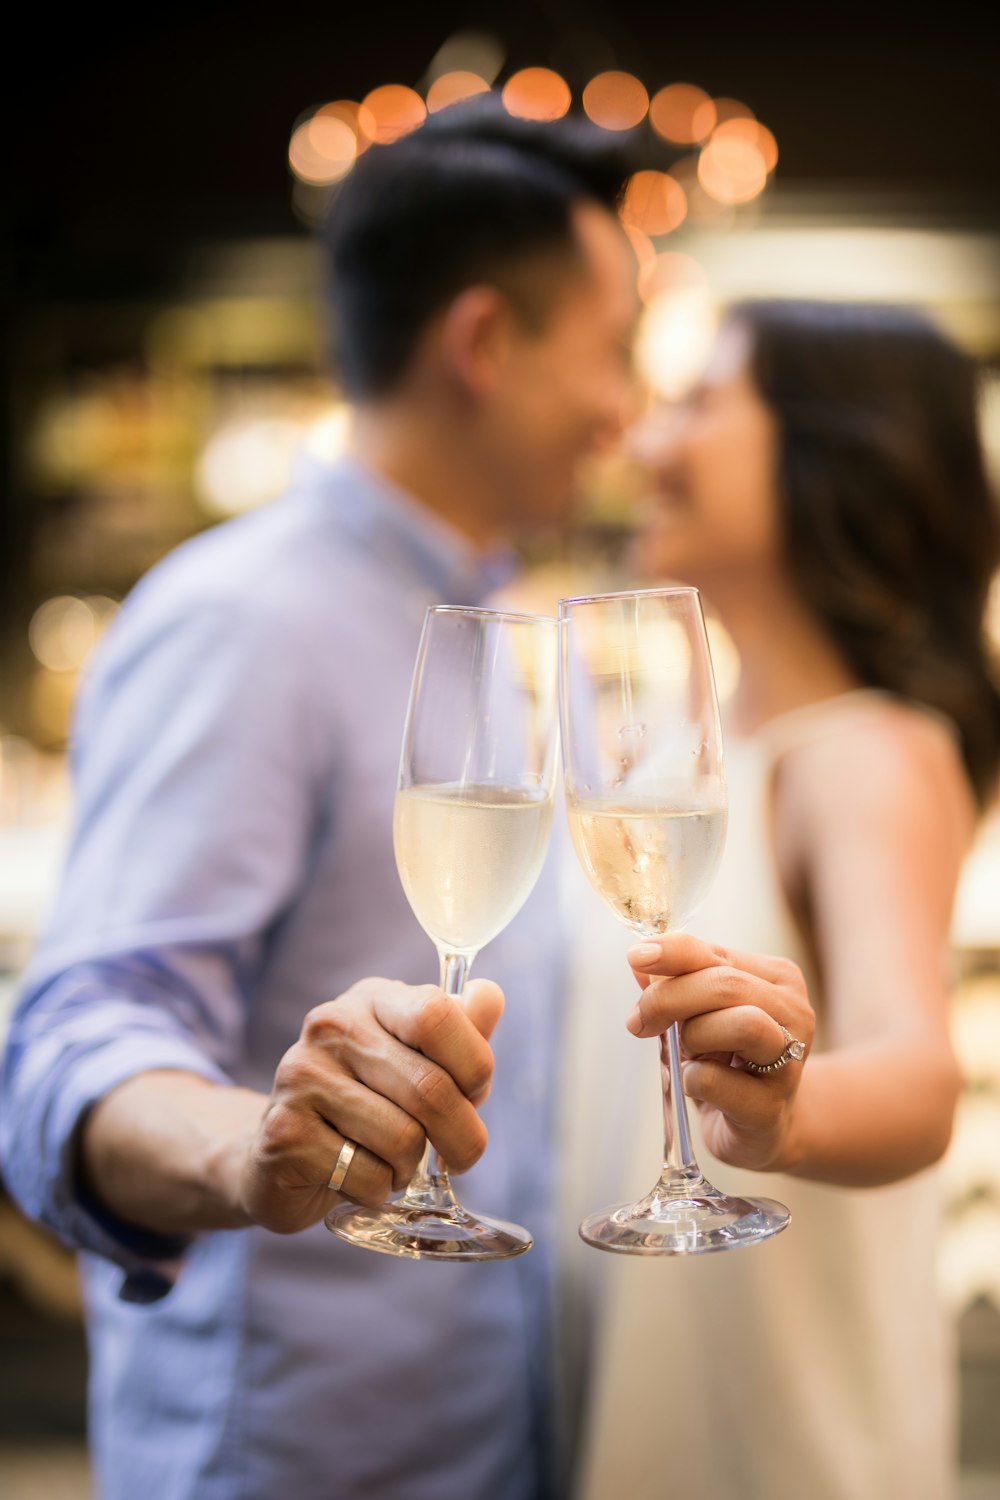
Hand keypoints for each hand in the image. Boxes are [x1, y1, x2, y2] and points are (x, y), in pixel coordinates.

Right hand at [240, 976, 503, 1232]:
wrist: (279, 1154)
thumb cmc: (365, 1100)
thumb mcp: (414, 1056)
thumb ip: (457, 1028)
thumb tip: (489, 995)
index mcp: (371, 999)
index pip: (436, 1013)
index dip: (473, 1063)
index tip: (475, 1093)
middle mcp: (330, 1028)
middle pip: (430, 1088)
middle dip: (463, 1136)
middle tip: (461, 1156)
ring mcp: (301, 1078)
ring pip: (403, 1139)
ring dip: (412, 1167)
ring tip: (393, 1162)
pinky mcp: (285, 1135)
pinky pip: (369, 1176)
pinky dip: (379, 1190)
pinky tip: (358, 1177)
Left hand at [626, 934, 814, 1172]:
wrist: (761, 1128)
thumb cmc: (728, 1062)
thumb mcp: (700, 1015)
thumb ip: (675, 985)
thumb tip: (640, 963)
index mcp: (776, 979)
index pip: (717, 952)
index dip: (672, 952)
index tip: (635, 958)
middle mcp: (794, 1012)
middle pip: (727, 984)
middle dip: (670, 998)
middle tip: (640, 1021)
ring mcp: (790, 1061)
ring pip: (744, 1024)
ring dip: (695, 1035)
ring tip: (688, 1053)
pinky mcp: (770, 1108)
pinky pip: (716, 1080)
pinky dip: (691, 1079)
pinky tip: (696, 1085)